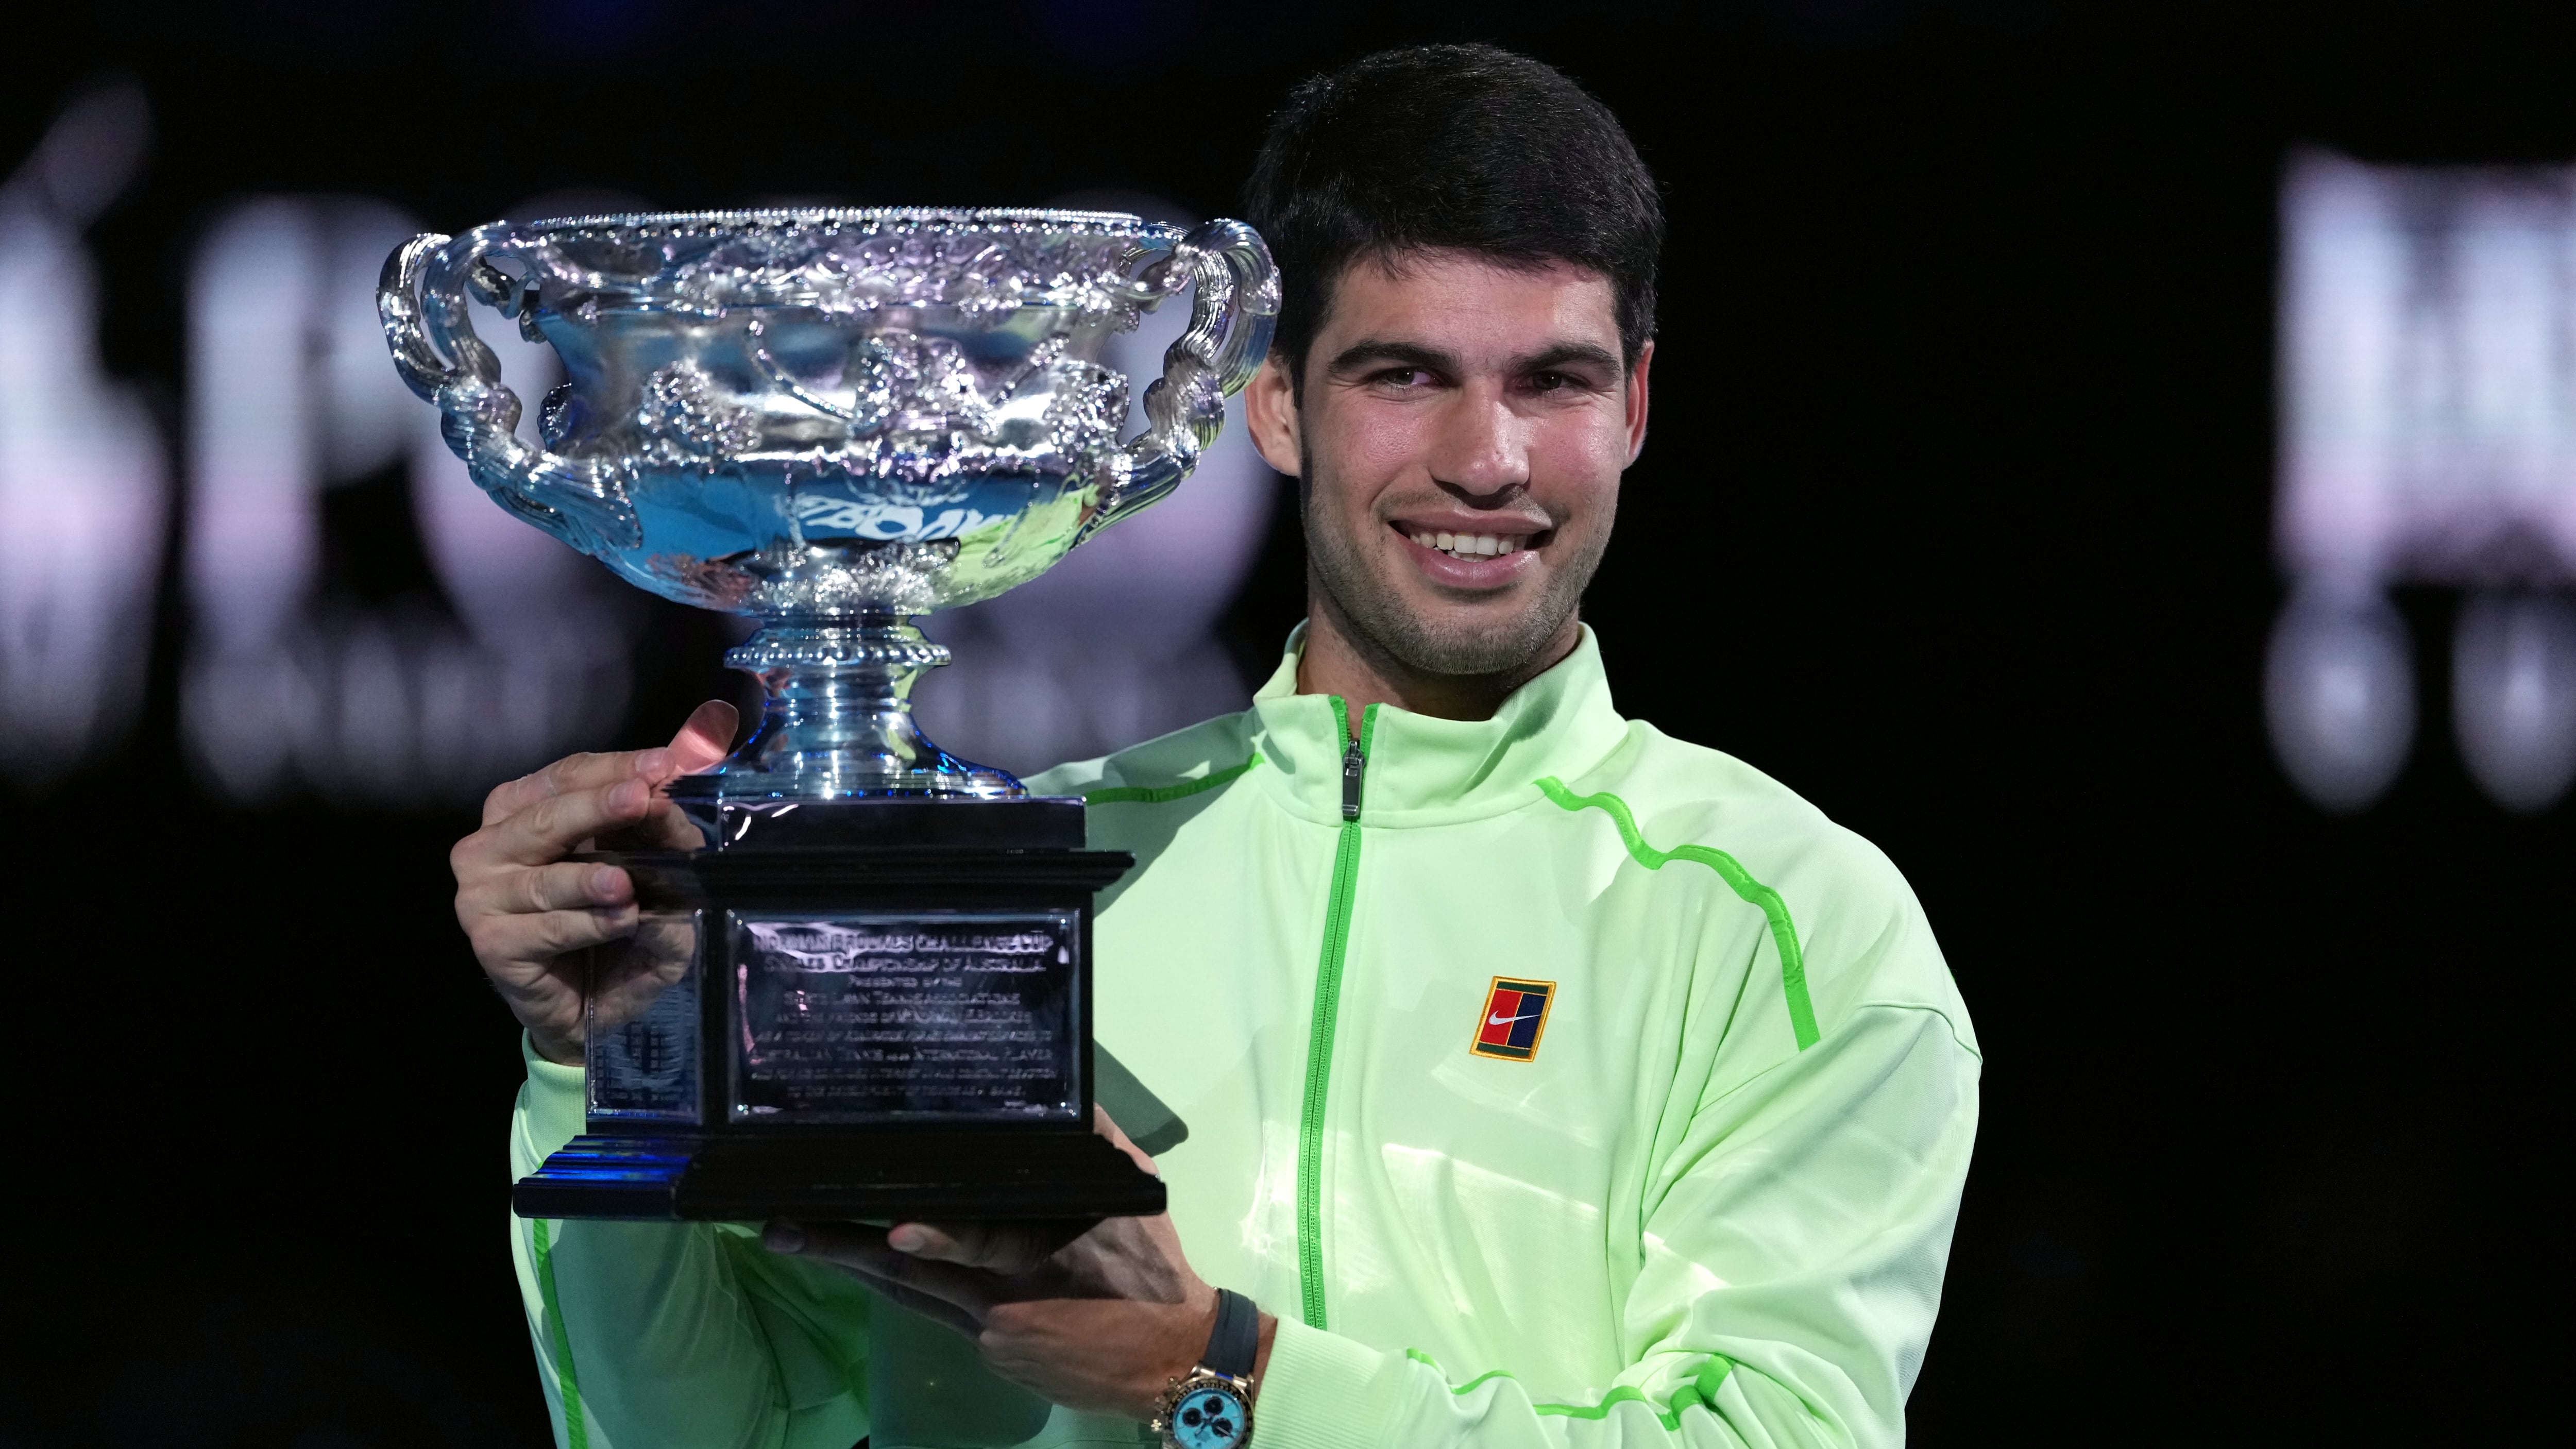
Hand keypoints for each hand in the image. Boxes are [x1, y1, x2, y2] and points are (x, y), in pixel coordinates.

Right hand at [450, 700, 736, 1063]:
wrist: (593, 1008)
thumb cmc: (616, 923)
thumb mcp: (654, 868)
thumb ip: (663, 821)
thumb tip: (688, 766)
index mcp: (521, 811)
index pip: (566, 775)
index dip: (614, 768)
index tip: (662, 764)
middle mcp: (490, 846)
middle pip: (545, 817)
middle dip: (597, 806)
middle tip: (641, 799)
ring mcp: (482, 897)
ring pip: (542, 878)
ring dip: (589, 878)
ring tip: (628, 885)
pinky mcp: (491, 945)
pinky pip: (544, 929)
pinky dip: (586, 925)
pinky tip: (621, 921)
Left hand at [764, 1111, 1275, 1420]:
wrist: (1169, 1359)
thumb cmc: (1150, 1265)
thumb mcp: (1130, 1193)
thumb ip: (1093, 1142)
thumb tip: (1062, 1093)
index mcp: (1045, 1248)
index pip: (982, 1239)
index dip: (938, 1238)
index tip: (891, 1229)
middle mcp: (1005, 1292)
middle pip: (911, 1272)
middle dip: (843, 1247)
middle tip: (782, 1226)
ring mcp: (991, 1328)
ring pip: (907, 1293)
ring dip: (848, 1266)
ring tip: (795, 1238)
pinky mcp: (990, 1349)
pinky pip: (933, 1309)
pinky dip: (896, 1286)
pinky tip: (864, 1267)